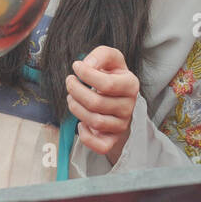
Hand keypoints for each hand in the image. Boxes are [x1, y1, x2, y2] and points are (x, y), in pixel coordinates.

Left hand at [67, 46, 137, 164]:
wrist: (120, 97)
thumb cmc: (112, 76)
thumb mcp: (111, 59)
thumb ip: (101, 55)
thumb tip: (86, 65)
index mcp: (131, 85)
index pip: (107, 84)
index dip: (87, 75)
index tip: (76, 67)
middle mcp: (129, 106)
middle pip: (97, 103)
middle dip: (76, 91)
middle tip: (70, 82)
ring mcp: (122, 124)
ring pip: (95, 122)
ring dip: (76, 108)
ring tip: (71, 98)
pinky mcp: (113, 139)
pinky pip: (100, 146)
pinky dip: (85, 136)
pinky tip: (81, 123)